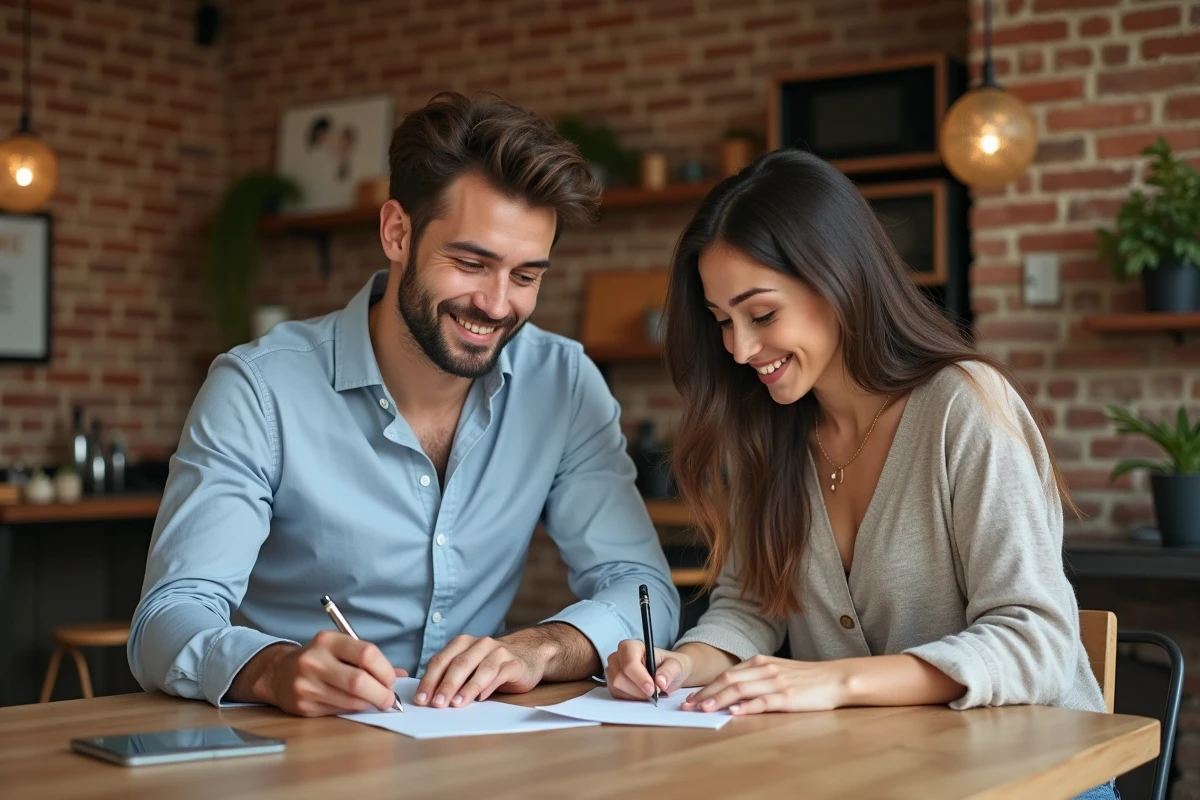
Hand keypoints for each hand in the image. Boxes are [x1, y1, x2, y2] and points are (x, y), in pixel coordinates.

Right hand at [253, 631, 408, 716]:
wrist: (279, 673)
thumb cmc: (320, 659)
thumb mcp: (341, 649)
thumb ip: (370, 659)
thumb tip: (401, 675)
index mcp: (327, 640)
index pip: (366, 653)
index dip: (385, 670)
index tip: (392, 680)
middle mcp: (314, 661)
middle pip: (358, 681)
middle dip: (381, 694)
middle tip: (390, 699)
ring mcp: (306, 685)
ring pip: (349, 700)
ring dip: (368, 703)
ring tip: (375, 701)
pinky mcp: (303, 706)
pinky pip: (338, 711)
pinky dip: (352, 710)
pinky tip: (355, 704)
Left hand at [414, 634, 545, 707]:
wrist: (527, 656)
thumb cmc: (490, 666)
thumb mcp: (468, 668)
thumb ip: (451, 678)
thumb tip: (428, 699)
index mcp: (462, 643)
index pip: (441, 661)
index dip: (429, 680)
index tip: (420, 700)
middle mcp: (480, 644)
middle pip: (459, 664)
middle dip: (446, 685)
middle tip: (436, 704)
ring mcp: (499, 652)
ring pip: (481, 669)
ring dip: (467, 688)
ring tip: (457, 704)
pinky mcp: (514, 664)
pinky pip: (501, 673)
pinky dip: (489, 686)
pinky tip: (481, 698)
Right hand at [605, 639, 692, 699]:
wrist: (667, 671)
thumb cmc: (669, 665)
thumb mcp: (676, 666)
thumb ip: (669, 672)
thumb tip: (660, 682)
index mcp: (632, 646)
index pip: (629, 663)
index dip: (640, 678)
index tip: (652, 689)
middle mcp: (618, 656)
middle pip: (620, 677)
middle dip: (638, 690)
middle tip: (653, 692)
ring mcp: (613, 669)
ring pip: (616, 687)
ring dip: (634, 695)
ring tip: (649, 692)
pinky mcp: (612, 682)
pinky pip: (616, 694)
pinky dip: (630, 698)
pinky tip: (641, 694)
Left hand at [681, 655, 849, 714]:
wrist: (835, 678)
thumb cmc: (806, 678)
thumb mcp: (777, 671)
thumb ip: (755, 678)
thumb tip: (731, 692)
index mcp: (760, 662)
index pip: (726, 674)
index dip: (707, 687)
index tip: (691, 698)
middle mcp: (764, 669)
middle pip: (728, 680)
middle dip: (706, 694)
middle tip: (689, 706)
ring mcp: (776, 682)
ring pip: (741, 689)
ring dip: (719, 700)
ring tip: (704, 709)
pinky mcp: (788, 697)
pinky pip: (763, 701)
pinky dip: (747, 707)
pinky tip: (735, 712)